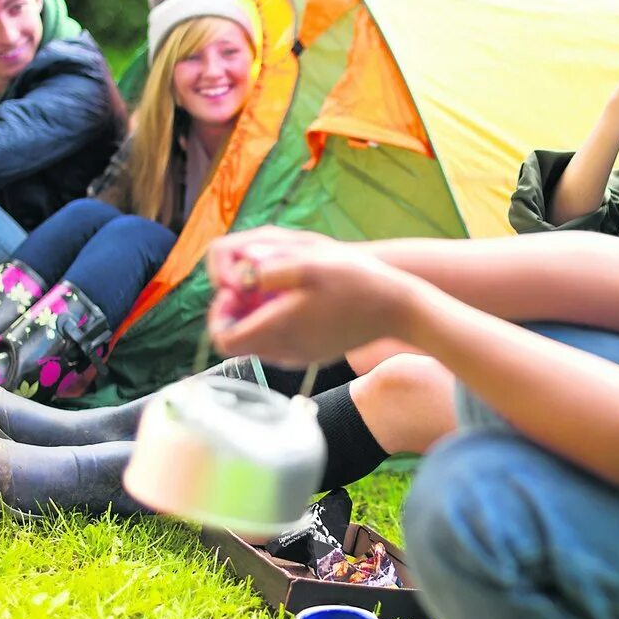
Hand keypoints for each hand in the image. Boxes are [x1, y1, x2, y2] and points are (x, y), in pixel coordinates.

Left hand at [207, 227, 423, 366]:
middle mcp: (284, 351)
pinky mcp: (312, 355)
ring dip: (256, 315)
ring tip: (279, 288)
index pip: (223, 337)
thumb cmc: (358, 281)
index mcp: (279, 328)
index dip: (220, 310)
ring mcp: (299, 356)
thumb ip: (270, 268)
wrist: (398, 308)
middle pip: (237, 340)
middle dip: (237, 310)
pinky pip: (278, 343)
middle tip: (256, 282)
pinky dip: (274, 323)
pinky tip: (297, 301)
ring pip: (257, 342)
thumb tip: (239, 275)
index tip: (237, 286)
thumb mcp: (311, 262)